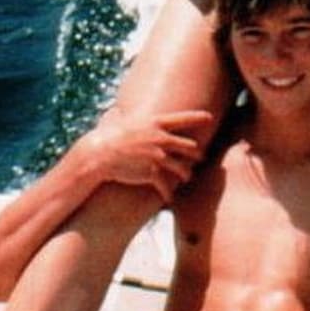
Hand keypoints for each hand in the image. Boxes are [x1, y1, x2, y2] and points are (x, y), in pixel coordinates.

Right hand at [88, 108, 214, 202]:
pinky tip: (169, 198)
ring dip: (186, 174)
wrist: (100, 154)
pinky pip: (166, 186)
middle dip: (196, 153)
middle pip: (188, 146)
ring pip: (182, 168)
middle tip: (201, 157)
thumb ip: (134, 119)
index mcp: (155, 123)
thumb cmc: (108, 136)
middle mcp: (161, 138)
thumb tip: (125, 112)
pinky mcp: (152, 173)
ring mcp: (158, 156)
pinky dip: (168, 193)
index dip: (198, 117)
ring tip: (187, 178)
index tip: (210, 117)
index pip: (182, 118)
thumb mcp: (124, 121)